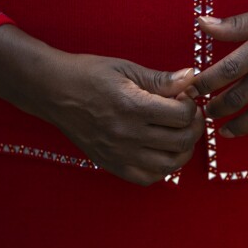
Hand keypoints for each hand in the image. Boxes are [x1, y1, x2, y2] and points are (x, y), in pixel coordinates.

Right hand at [38, 54, 204, 185]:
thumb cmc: (90, 75)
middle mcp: (127, 134)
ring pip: (170, 164)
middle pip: (181, 141)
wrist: (53, 91)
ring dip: (183, 149)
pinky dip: (162, 168)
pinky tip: (162, 150)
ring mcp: (119, 153)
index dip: (191, 104)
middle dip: (194, 126)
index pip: (182, 115)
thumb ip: (161, 79)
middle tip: (189, 114)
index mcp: (133, 106)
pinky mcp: (111, 164)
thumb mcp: (127, 69)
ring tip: (179, 133)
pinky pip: (147, 178)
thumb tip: (192, 78)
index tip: (184, 96)